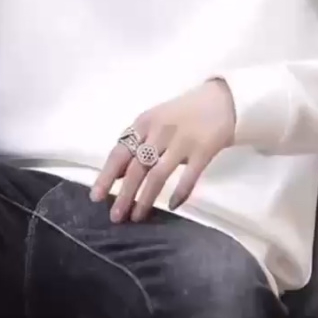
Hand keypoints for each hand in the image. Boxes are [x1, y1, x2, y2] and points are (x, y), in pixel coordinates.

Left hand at [91, 80, 235, 222]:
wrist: (221, 100)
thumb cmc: (182, 113)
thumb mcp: (154, 121)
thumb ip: (136, 145)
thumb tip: (115, 175)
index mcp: (144, 122)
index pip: (119, 152)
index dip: (106, 176)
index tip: (96, 197)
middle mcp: (159, 131)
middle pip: (136, 167)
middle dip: (124, 194)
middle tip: (115, 217)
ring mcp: (181, 141)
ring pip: (157, 175)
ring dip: (145, 199)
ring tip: (137, 217)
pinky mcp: (203, 150)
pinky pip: (188, 177)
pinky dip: (179, 193)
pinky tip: (173, 206)